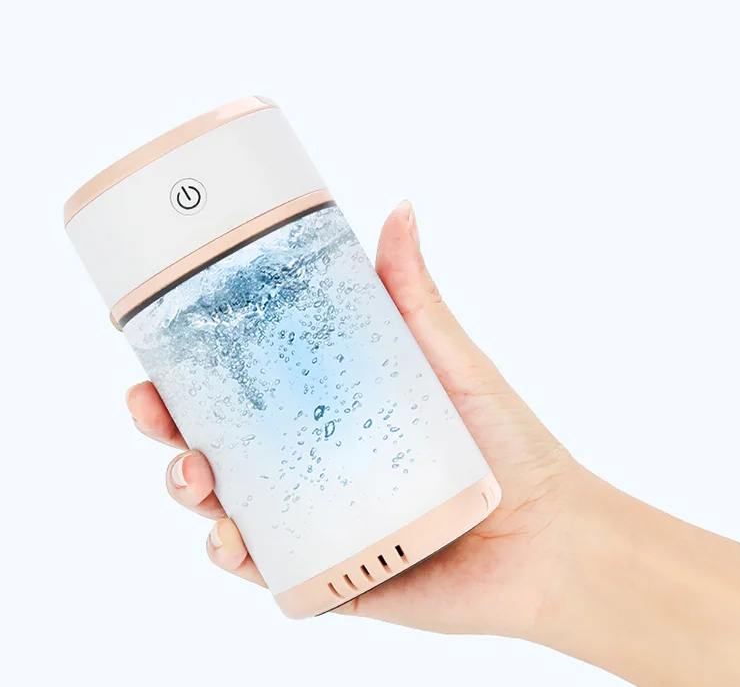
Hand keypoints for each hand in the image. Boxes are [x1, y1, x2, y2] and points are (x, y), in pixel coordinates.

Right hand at [126, 200, 579, 636]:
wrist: (549, 536)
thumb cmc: (504, 443)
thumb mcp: (447, 357)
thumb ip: (413, 292)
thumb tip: (399, 207)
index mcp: (326, 413)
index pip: (242, 389)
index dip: (188, 372)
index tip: (152, 346)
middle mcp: (310, 465)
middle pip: (217, 445)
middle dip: (168, 427)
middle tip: (150, 407)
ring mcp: (315, 520)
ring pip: (226, 508)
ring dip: (189, 492)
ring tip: (195, 478)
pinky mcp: (331, 574)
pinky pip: (267, 568)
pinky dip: (235, 557)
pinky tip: (228, 540)